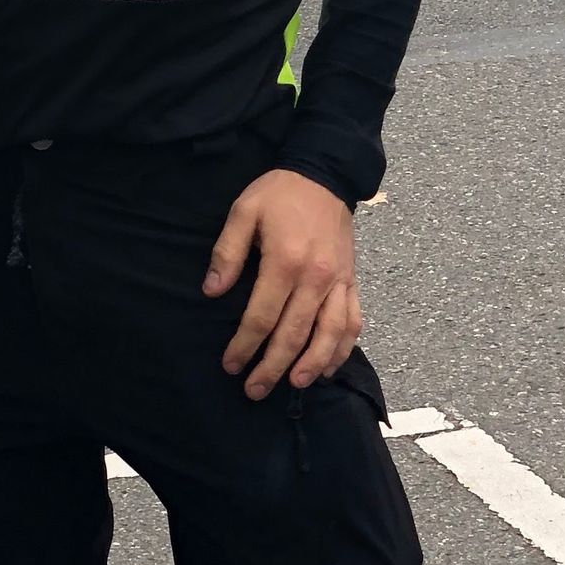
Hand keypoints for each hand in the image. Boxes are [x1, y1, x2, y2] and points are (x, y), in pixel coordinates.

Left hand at [204, 169, 360, 400]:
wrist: (324, 173)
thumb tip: (212, 292)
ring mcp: (339, 281)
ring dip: (311, 366)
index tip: (230, 365)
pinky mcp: (352, 281)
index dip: (244, 345)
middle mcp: (316, 277)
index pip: (262, 316)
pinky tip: (329, 367)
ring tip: (294, 386)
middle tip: (254, 390)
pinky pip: (353, 322)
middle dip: (272, 367)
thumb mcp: (243, 210)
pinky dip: (343, 349)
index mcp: (285, 261)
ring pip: (329, 335)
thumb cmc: (279, 193)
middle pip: (294, 334)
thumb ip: (227, 252)